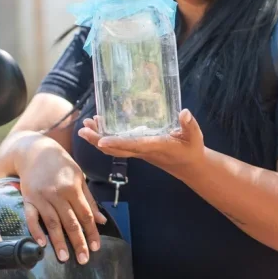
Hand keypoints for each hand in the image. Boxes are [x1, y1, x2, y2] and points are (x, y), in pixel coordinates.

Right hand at [17, 135, 106, 264]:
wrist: (34, 150)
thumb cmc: (60, 164)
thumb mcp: (79, 177)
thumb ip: (89, 199)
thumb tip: (101, 220)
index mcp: (73, 187)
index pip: (85, 215)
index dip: (91, 232)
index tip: (96, 248)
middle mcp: (57, 193)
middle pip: (70, 222)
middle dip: (78, 242)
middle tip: (83, 260)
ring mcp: (41, 197)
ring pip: (52, 223)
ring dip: (58, 242)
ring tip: (63, 258)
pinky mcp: (27, 198)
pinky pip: (31, 217)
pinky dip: (35, 231)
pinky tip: (41, 244)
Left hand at [78, 109, 205, 177]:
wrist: (189, 166)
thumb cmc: (191, 149)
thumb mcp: (195, 136)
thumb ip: (189, 125)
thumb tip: (184, 112)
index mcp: (155, 146)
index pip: (133, 145)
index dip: (117, 143)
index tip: (101, 140)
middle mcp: (143, 151)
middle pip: (116, 149)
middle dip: (98, 141)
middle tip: (83, 129)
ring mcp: (138, 151)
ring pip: (114, 148)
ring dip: (97, 139)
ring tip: (85, 125)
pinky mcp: (137, 149)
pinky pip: (118, 146)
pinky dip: (106, 138)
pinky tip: (100, 127)